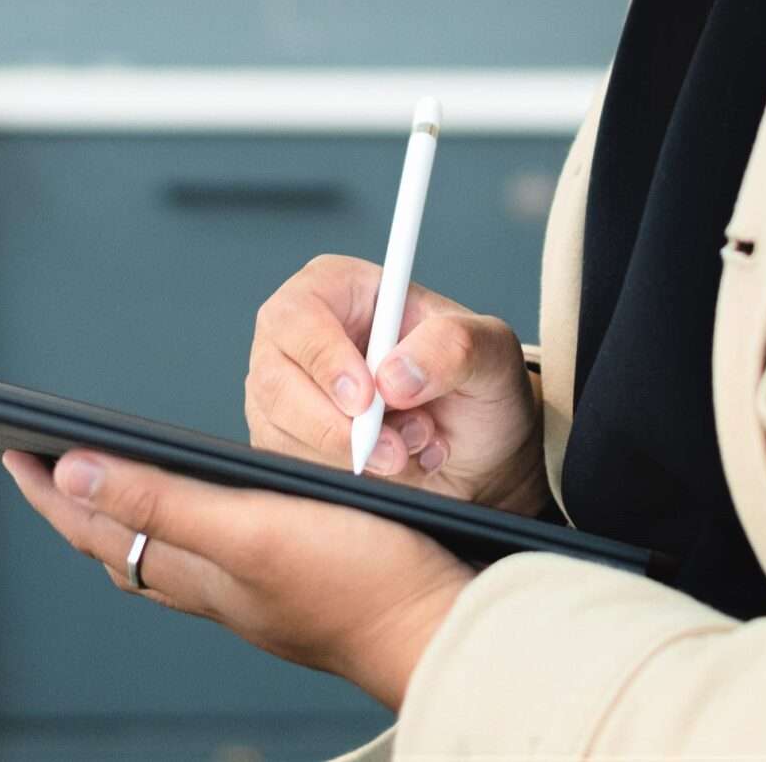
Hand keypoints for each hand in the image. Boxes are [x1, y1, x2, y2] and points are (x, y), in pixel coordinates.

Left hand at [2, 445, 474, 709]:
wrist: (442, 626)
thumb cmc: (361, 581)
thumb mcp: (251, 530)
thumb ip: (163, 502)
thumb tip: (73, 474)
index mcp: (200, 571)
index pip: (101, 527)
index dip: (52, 492)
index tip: (14, 453)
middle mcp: (221, 588)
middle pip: (126, 545)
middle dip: (81, 506)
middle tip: (45, 469)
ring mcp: (258, 594)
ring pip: (171, 556)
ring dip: (133, 520)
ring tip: (110, 491)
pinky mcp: (298, 587)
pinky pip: (217, 559)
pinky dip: (192, 531)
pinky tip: (215, 519)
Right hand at [245, 254, 549, 516]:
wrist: (481, 453)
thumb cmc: (476, 386)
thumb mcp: (489, 351)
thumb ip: (452, 347)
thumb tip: (393, 375)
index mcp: (338, 290)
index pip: (299, 315)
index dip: (325, 358)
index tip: (366, 398)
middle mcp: (301, 338)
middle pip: (276, 380)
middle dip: (336, 426)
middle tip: (394, 449)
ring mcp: (285, 392)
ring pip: (282, 431)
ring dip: (352, 454)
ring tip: (413, 445)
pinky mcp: (286, 441)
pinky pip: (294, 468)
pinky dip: (347, 477)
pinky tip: (392, 465)